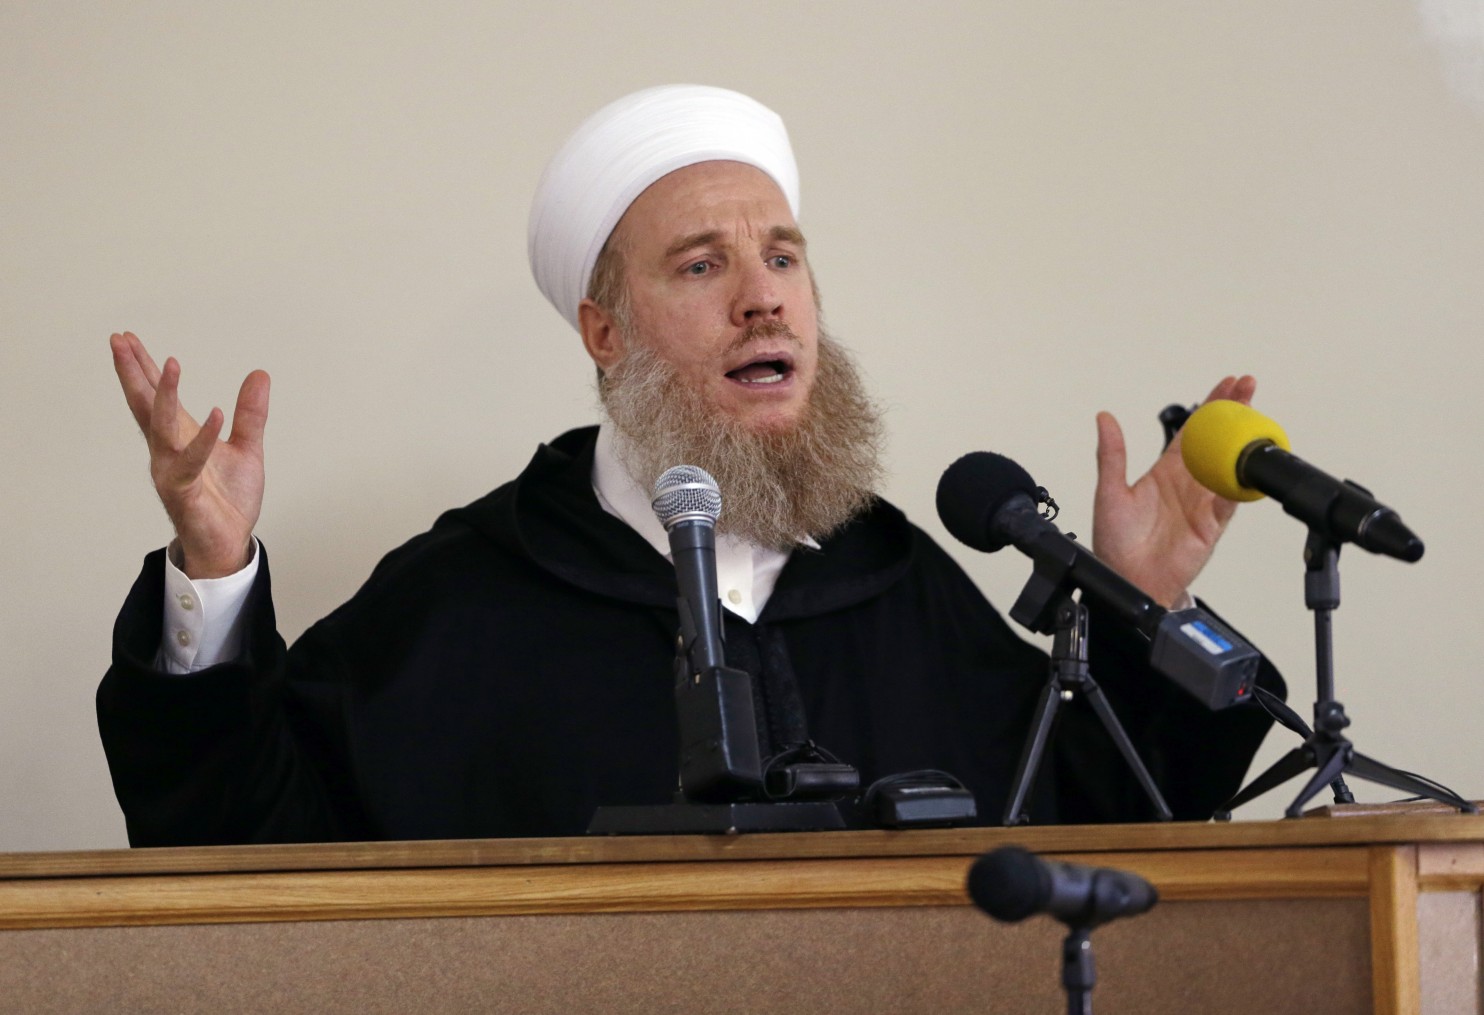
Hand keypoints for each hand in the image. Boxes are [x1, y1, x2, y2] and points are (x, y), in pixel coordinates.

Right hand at [110, 331, 269, 578]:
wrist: (229, 543)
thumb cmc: (228, 498)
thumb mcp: (246, 448)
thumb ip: (250, 413)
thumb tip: (259, 374)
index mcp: (180, 437)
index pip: (155, 397)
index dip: (142, 368)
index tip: (127, 339)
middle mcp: (168, 451)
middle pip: (145, 405)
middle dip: (132, 372)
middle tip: (119, 338)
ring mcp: (172, 471)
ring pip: (163, 428)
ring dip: (165, 395)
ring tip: (170, 363)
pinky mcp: (185, 493)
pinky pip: (191, 462)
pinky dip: (203, 439)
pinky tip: (216, 413)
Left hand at [1091, 375, 1255, 606]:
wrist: (1128, 581)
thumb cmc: (1116, 542)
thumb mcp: (1110, 492)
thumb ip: (1112, 455)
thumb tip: (1104, 418)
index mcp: (1165, 471)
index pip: (1193, 430)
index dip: (1211, 406)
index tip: (1228, 383)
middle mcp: (1188, 483)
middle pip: (1218, 441)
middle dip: (1235, 412)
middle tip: (1249, 386)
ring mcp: (1203, 503)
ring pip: (1230, 465)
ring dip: (1243, 442)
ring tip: (1256, 418)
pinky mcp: (1211, 526)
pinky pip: (1230, 503)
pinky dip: (1240, 486)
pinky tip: (1248, 468)